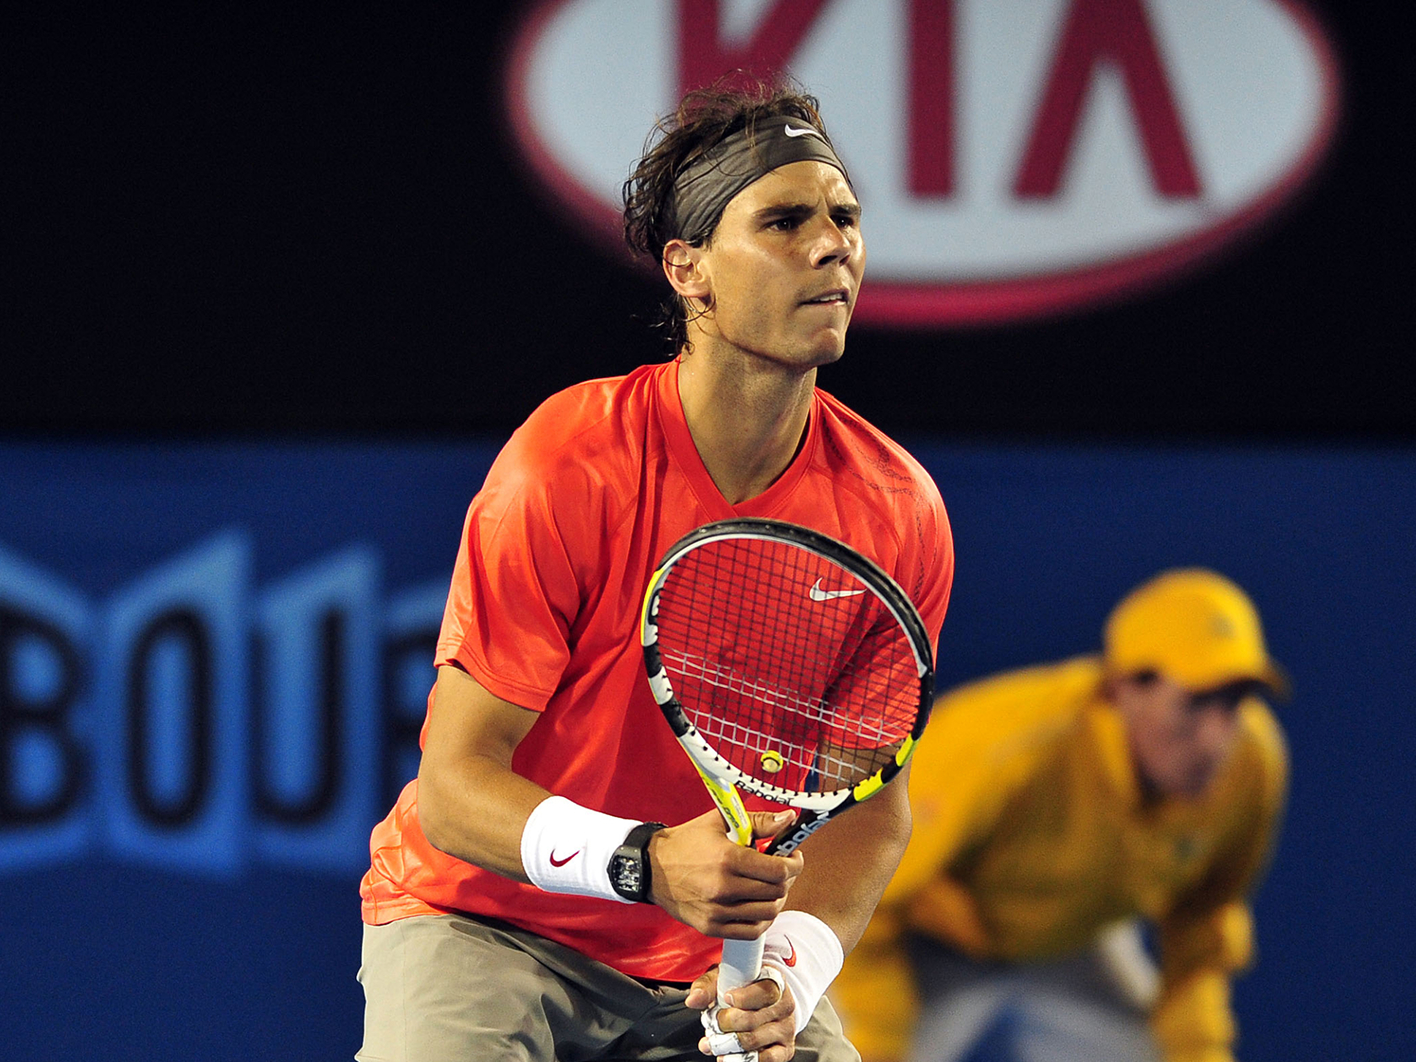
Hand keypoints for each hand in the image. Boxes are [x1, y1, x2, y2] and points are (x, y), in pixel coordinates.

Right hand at [648, 808, 803, 937]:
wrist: (652, 868)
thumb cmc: (687, 842)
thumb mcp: (721, 822)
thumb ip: (759, 822)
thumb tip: (789, 820)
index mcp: (727, 859)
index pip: (778, 870)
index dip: (794, 864)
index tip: (793, 858)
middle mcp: (723, 888)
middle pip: (776, 892)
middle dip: (787, 880)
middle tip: (782, 870)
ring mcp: (716, 911)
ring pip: (768, 914)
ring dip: (776, 900)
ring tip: (769, 887)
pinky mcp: (711, 927)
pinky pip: (751, 931)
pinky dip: (762, 920)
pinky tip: (758, 905)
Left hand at [686, 964, 797, 1061]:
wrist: (764, 1003)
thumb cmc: (741, 987)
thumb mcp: (725, 978)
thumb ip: (708, 986)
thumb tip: (693, 1000)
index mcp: (774, 981)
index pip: (764, 991)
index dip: (743, 997)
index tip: (725, 998)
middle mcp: (785, 1005)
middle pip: (753, 1020)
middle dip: (725, 1024)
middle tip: (711, 1024)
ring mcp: (786, 1028)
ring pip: (754, 1041)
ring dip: (727, 1045)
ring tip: (710, 1044)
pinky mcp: (785, 1049)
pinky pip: (766, 1059)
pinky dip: (742, 1060)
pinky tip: (726, 1057)